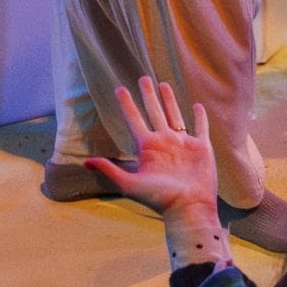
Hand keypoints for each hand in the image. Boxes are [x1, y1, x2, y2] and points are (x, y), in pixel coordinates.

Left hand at [83, 77, 218, 223]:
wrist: (189, 209)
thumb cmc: (160, 199)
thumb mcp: (131, 185)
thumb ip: (110, 171)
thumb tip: (85, 162)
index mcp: (147, 148)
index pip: (134, 119)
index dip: (126, 104)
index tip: (119, 89)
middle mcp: (164, 142)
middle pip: (153, 112)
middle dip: (148, 95)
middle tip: (142, 77)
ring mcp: (183, 144)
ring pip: (174, 115)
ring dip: (169, 100)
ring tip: (163, 84)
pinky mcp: (201, 148)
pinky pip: (200, 127)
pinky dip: (199, 117)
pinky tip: (197, 105)